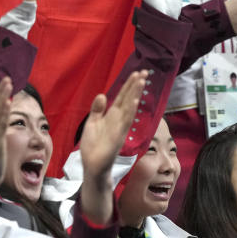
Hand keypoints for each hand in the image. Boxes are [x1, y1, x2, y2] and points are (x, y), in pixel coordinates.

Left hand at [78, 70, 147, 223]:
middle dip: (135, 86)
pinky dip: (129, 112)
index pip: (123, 97)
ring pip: (129, 108)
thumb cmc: (93, 147)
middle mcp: (118, 120)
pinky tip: (134, 102)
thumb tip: (103, 94)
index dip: (129, 85)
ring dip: (135, 94)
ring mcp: (119, 128)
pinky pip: (124, 122)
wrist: (92, 166)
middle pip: (128, 99)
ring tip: (141, 81)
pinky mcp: (117, 137)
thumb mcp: (92, 124)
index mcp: (112, 116)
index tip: (137, 73)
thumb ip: (97, 110)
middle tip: (144, 71)